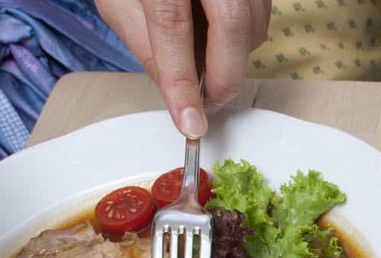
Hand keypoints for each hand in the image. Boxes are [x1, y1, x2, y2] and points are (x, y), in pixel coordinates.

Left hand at [96, 0, 271, 137]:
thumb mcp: (120, 3)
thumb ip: (146, 46)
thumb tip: (178, 93)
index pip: (173, 26)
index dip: (182, 80)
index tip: (190, 122)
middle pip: (232, 24)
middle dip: (224, 77)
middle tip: (209, 105)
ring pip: (254, 25)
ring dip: (232, 58)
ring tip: (203, 61)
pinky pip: (260, 17)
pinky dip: (241, 39)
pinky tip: (215, 37)